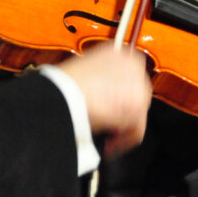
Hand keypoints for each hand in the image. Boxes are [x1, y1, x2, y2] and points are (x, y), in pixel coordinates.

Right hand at [57, 45, 152, 159]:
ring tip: (105, 135)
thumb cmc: (62, 86)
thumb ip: (99, 80)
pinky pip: (136, 131)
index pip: (127, 77)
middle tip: (107, 124)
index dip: (118, 96)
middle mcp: (132, 64)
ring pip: (137, 114)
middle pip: (136, 95)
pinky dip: (122, 141)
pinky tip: (109, 144)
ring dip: (121, 127)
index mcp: (117, 51)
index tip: (109, 107)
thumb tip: (101, 96)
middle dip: (122, 113)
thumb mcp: (83, 73)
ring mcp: (137, 85)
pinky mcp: (137, 106)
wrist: (59, 93)